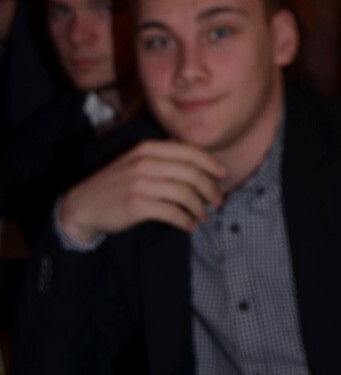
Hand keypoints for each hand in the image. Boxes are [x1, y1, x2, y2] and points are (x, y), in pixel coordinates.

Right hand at [57, 139, 225, 242]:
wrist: (83, 205)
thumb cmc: (116, 184)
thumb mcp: (136, 161)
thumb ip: (163, 158)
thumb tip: (199, 164)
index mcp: (148, 148)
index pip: (189, 152)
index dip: (210, 163)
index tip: (223, 174)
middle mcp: (145, 162)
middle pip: (192, 173)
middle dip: (210, 189)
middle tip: (217, 201)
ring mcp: (140, 183)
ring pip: (185, 194)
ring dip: (200, 208)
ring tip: (203, 217)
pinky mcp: (137, 205)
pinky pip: (172, 212)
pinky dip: (186, 220)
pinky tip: (189, 226)